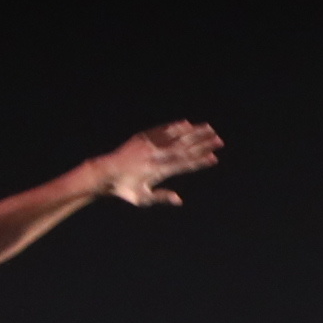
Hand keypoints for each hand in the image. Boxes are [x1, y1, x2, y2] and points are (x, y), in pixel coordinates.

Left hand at [91, 120, 222, 207]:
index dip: (200, 161)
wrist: (103, 172)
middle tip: (219, 140)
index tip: (215, 158)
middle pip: (184, 147)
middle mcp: (155, 155)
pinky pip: (161, 130)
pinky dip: (175, 126)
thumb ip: (160, 197)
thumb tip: (179, 200)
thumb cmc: (123, 188)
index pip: (184, 164)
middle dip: (203, 143)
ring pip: (175, 136)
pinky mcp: (142, 137)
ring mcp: (149, 144)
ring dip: (193, 131)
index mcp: (157, 170)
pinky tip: (186, 123)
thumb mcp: (141, 198)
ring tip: (209, 127)